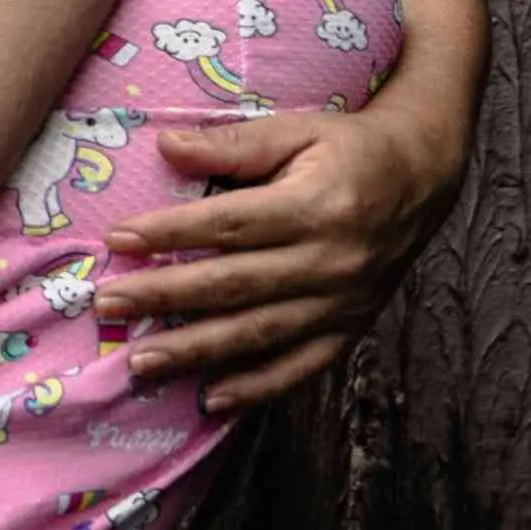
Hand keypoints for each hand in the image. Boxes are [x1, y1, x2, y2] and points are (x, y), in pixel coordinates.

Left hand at [98, 103, 465, 409]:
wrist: (423, 177)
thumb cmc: (348, 148)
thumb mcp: (298, 129)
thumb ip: (234, 144)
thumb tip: (167, 146)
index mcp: (317, 205)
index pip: (230, 225)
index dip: (171, 234)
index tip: (117, 240)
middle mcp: (332, 260)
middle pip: (234, 285)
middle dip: (165, 297)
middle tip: (107, 305)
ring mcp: (343, 301)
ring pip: (259, 333)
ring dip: (195, 351)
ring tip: (139, 362)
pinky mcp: (351, 328)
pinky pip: (301, 366)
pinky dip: (256, 388)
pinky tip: (211, 399)